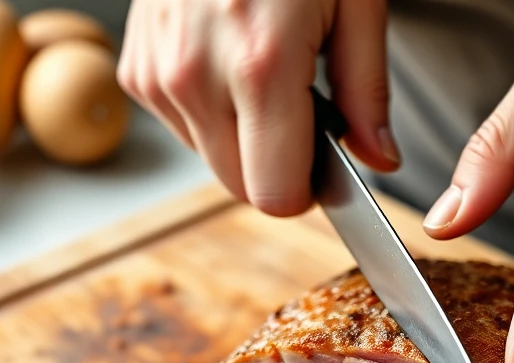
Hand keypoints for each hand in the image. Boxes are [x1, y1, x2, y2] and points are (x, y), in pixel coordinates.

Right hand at [118, 0, 399, 215]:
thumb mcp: (357, 3)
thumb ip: (368, 93)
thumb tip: (378, 160)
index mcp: (260, 66)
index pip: (275, 194)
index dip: (307, 188)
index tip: (323, 162)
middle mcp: (196, 76)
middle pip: (241, 187)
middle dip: (276, 162)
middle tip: (300, 103)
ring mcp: (157, 74)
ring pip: (211, 158)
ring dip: (242, 135)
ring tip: (263, 65)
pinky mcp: (135, 69)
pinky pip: (182, 125)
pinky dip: (210, 108)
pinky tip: (228, 57)